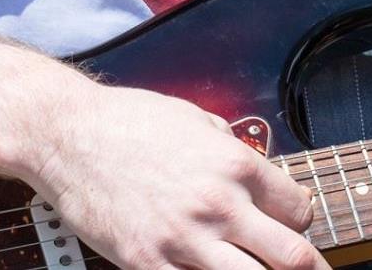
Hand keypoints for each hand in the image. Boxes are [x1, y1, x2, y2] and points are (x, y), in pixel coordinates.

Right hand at [34, 79, 326, 269]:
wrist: (70, 136)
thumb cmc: (132, 120)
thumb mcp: (196, 118)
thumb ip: (231, 150)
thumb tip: (255, 178)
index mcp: (234, 164)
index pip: (298, 209)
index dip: (301, 221)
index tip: (293, 225)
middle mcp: (218, 205)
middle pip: (291, 258)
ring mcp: (184, 242)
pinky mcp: (149, 267)